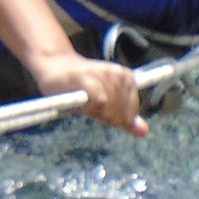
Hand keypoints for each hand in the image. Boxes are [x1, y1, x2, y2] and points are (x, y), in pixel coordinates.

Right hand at [28, 51, 147, 136]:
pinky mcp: (88, 75)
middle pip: (120, 112)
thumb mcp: (106, 105)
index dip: (115, 119)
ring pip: (110, 107)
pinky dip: (90, 108)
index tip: (101, 111)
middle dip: (105, 116)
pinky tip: (80, 103)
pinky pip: (100, 100)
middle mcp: (118, 73)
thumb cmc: (81, 88)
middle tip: (89, 106)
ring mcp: (104, 72)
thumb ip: (125, 118)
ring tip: (83, 101)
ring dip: (94, 112)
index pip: (131, 112)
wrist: (54, 67)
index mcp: (127, 78)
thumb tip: (144, 131)